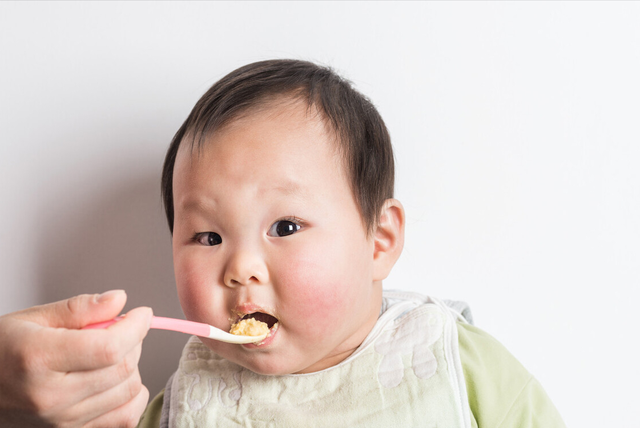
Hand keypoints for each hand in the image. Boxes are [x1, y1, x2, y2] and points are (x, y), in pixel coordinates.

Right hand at [0, 291, 152, 427]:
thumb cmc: (2, 351)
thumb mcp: (33, 318)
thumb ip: (80, 308)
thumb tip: (118, 300)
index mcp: (38, 359)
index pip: (109, 347)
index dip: (135, 327)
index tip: (142, 314)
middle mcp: (50, 396)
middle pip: (123, 368)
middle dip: (134, 341)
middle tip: (122, 328)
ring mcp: (61, 421)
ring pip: (129, 392)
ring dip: (132, 367)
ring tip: (111, 353)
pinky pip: (124, 418)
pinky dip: (132, 396)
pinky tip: (116, 380)